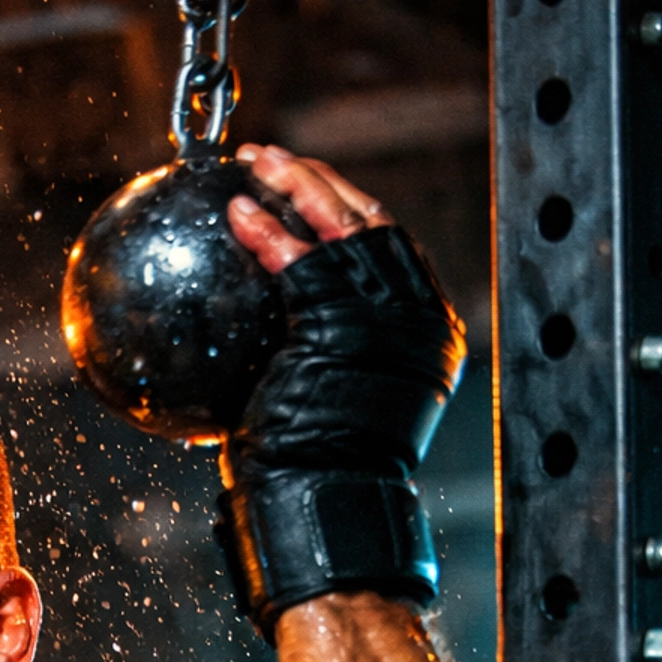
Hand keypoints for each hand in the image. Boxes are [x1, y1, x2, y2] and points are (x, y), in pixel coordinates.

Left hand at [208, 145, 464, 634]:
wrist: (321, 503)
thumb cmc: (313, 474)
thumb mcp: (327, 405)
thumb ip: (319, 358)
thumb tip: (276, 341)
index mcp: (426, 337)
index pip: (392, 251)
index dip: (352, 209)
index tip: (313, 188)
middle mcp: (416, 320)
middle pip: (374, 223)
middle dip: (325, 180)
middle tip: (278, 159)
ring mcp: (384, 318)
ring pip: (342, 224)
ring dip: (297, 183)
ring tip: (256, 160)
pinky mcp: (340, 324)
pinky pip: (300, 260)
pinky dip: (267, 230)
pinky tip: (235, 210)